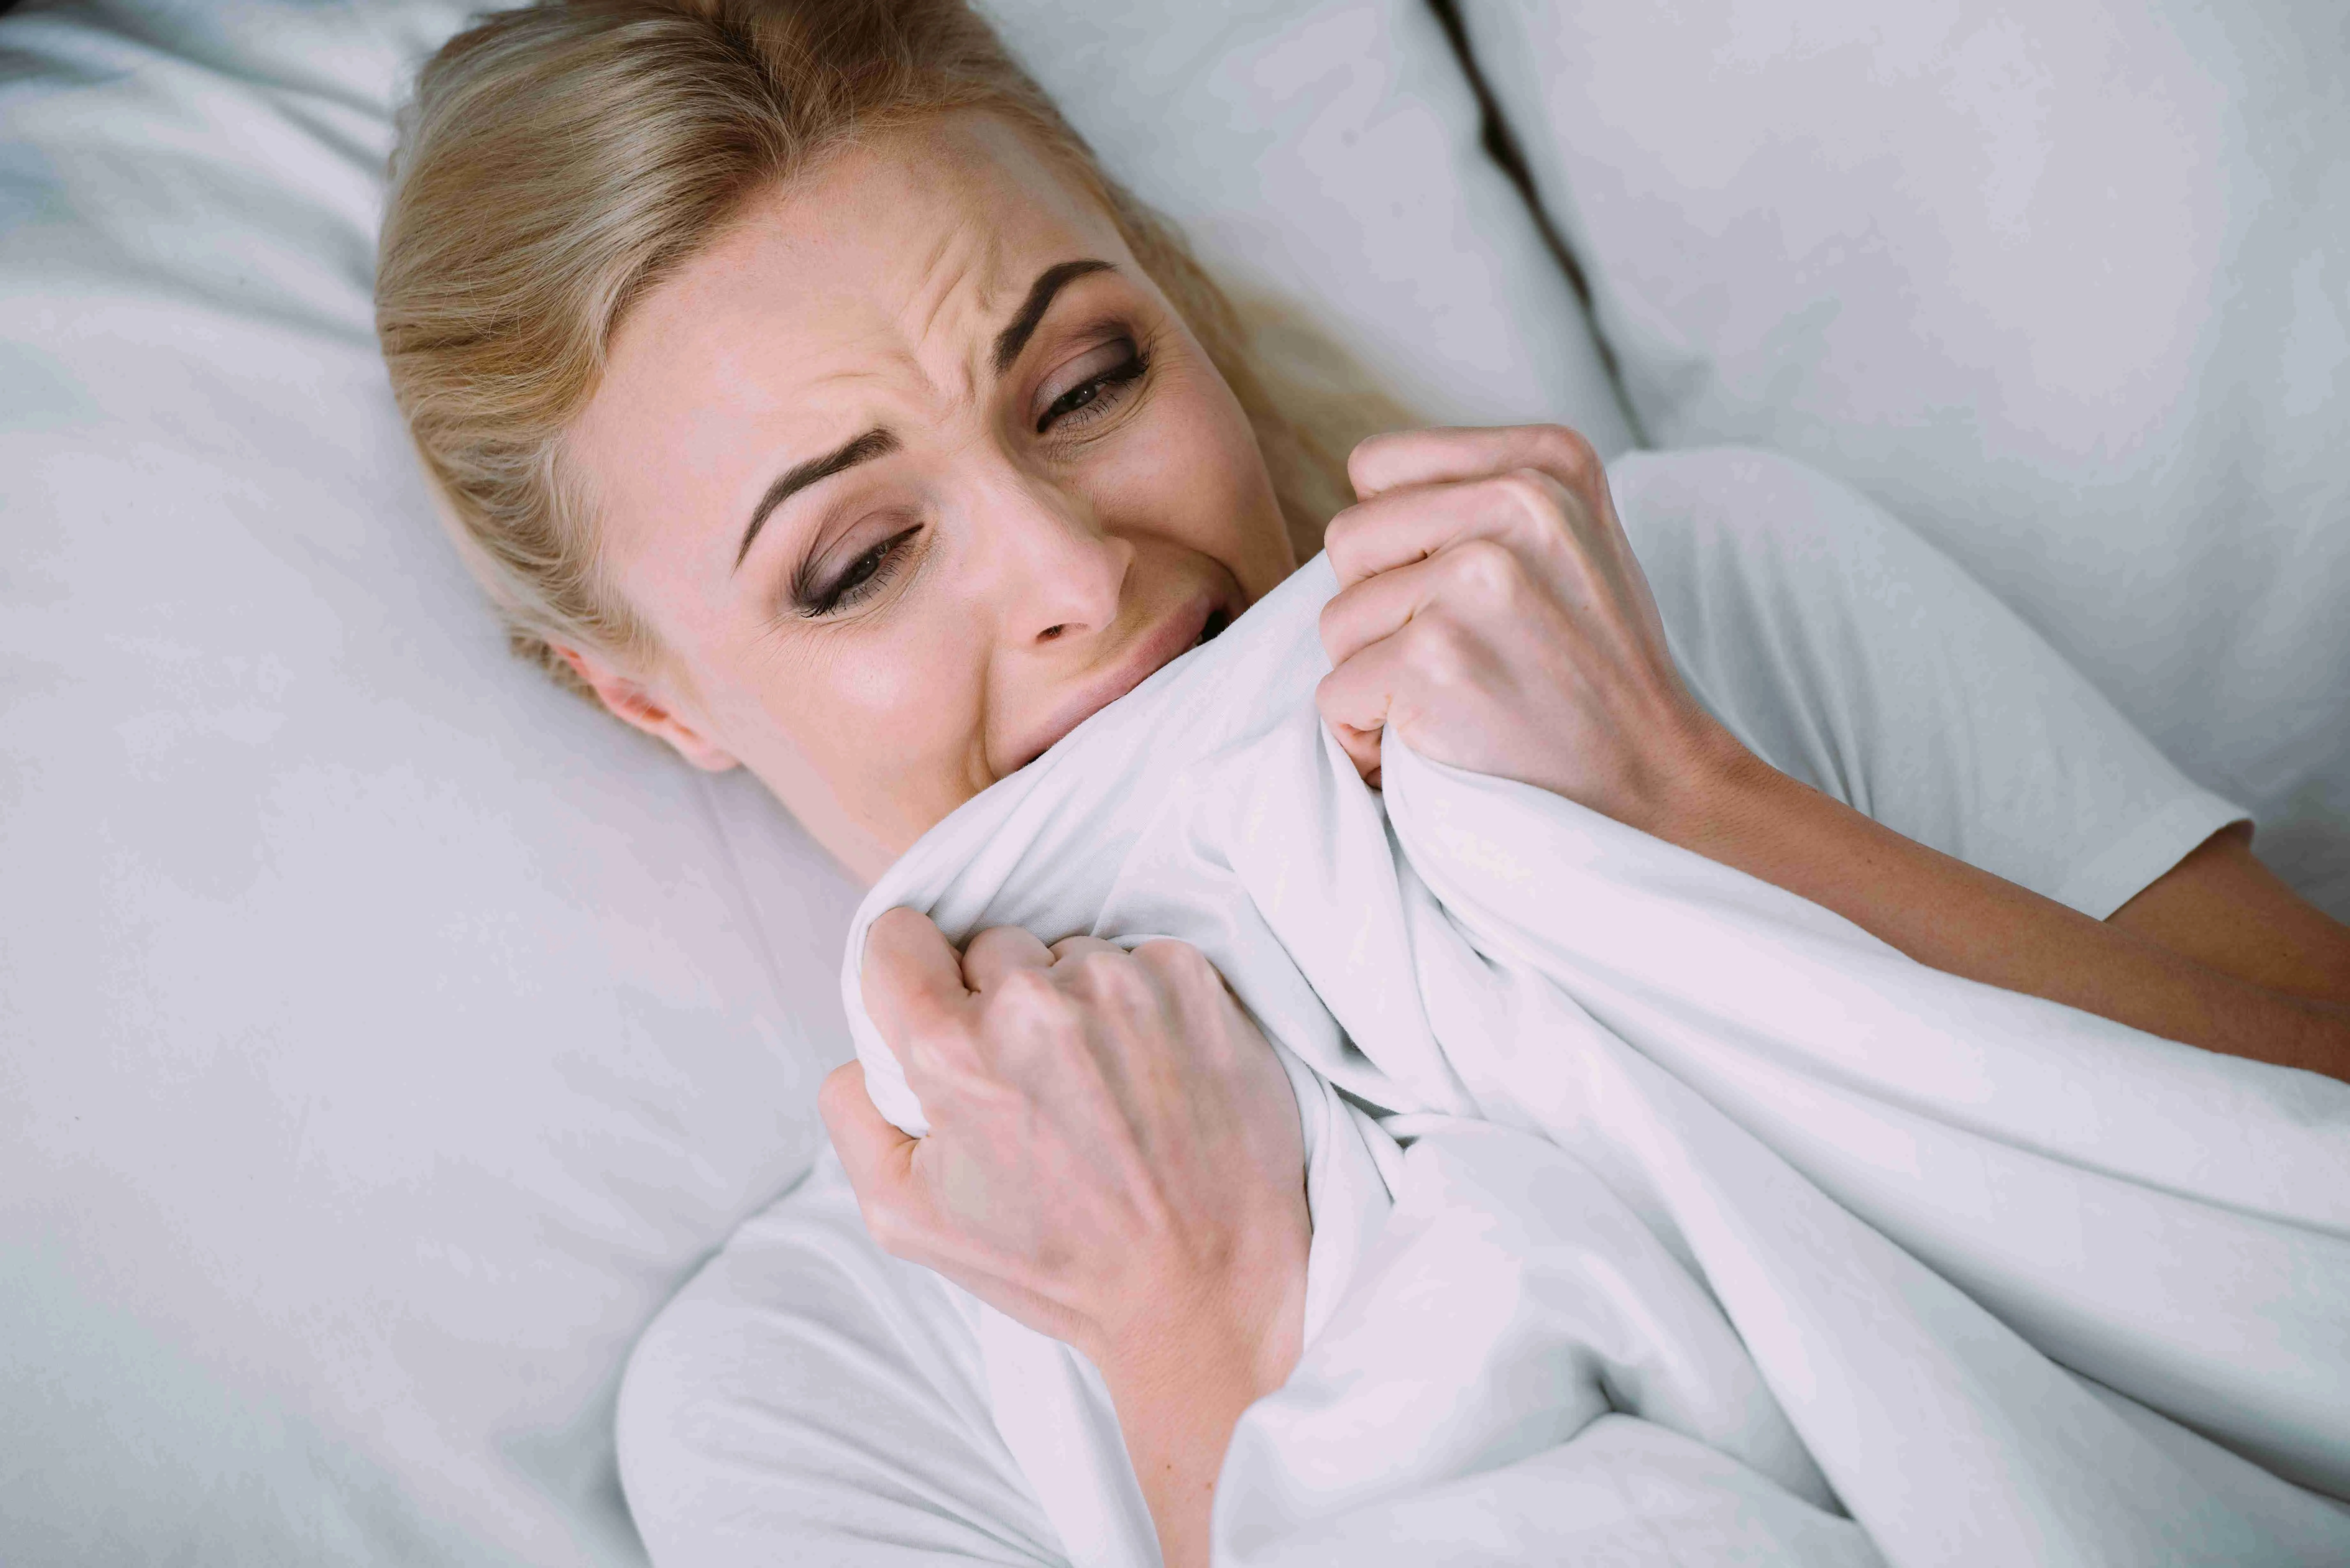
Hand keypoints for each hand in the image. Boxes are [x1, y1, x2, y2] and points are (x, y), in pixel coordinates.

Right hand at [821, 910, 1309, 1392]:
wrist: (1204, 1285)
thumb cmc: (1059, 1264)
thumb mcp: (909, 1220)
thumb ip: (855, 1115)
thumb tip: (863, 1050)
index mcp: (957, 1052)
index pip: (897, 938)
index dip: (910, 978)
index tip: (938, 1012)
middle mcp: (1037, 1003)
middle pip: (987, 947)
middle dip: (997, 1005)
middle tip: (1035, 1086)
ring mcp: (1122, 984)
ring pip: (1067, 956)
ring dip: (1073, 1006)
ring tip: (1102, 1091)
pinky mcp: (1190, 980)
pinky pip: (1139, 961)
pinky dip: (1139, 1007)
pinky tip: (1148, 1076)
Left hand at [1315, 424, 1747, 832]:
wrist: (1655, 778)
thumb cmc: (1598, 669)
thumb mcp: (1570, 541)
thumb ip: (1480, 502)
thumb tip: (1368, 509)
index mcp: (1547, 461)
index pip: (1379, 467)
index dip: (1391, 543)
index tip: (1445, 591)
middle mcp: (1515, 502)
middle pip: (1349, 539)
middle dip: (1374, 609)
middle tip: (1447, 655)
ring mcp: (1474, 579)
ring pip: (1336, 620)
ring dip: (1372, 676)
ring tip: (1451, 700)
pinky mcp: (1435, 658)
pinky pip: (1335, 694)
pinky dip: (1364, 735)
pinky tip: (1431, 743)